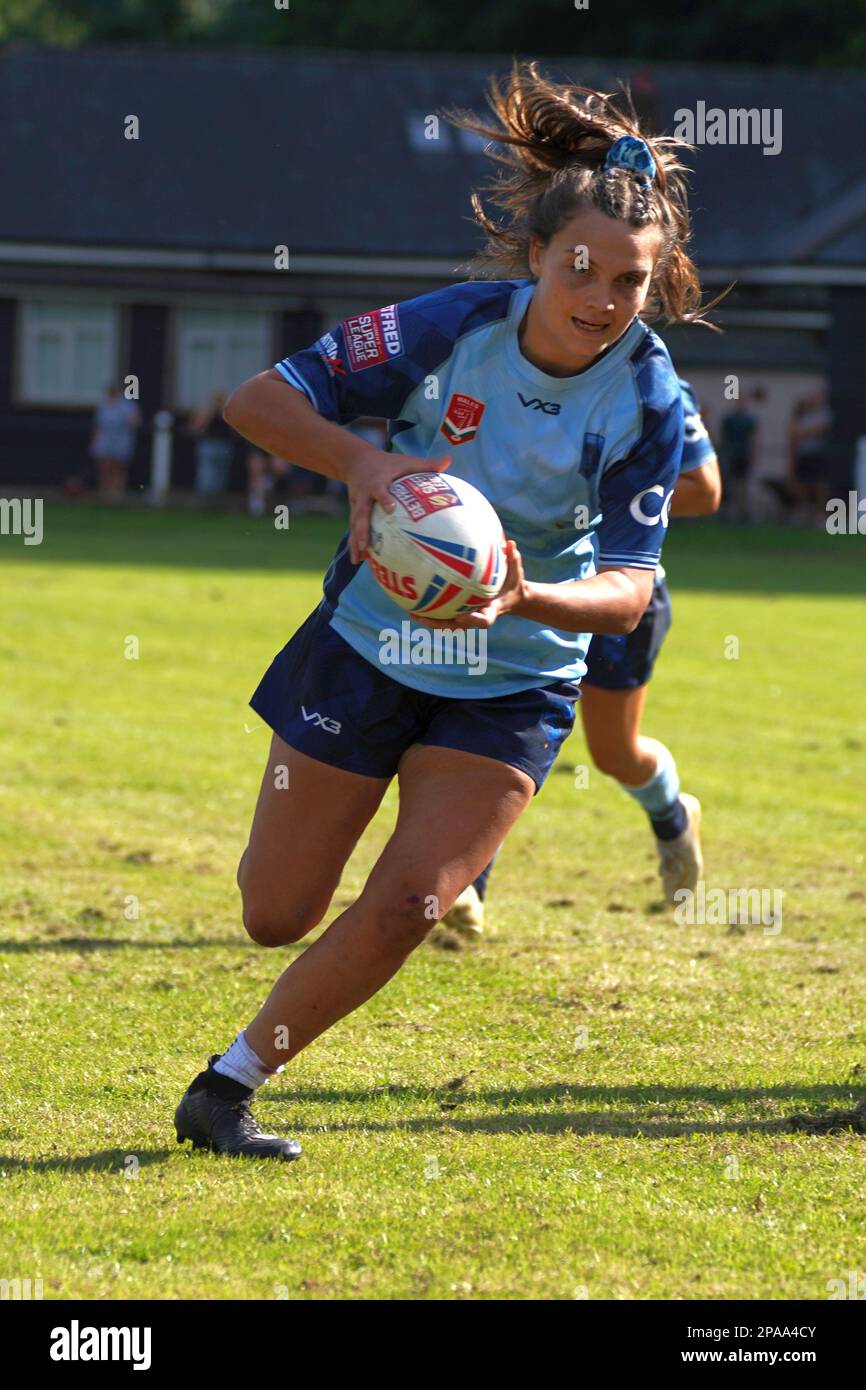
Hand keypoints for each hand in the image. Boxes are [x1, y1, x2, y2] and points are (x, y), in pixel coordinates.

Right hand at [343, 449, 450, 564]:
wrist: (356, 461)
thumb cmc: (387, 463)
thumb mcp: (405, 461)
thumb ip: (426, 464)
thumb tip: (449, 460)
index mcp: (376, 483)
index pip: (379, 491)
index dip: (384, 499)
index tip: (390, 509)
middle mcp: (363, 496)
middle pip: (360, 514)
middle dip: (362, 530)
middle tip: (365, 546)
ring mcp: (356, 505)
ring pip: (355, 525)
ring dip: (356, 542)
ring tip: (358, 560)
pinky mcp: (354, 512)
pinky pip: (354, 529)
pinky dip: (355, 544)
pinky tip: (359, 560)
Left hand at [415, 539, 526, 628]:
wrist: (510, 598)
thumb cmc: (513, 584)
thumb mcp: (517, 571)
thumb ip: (513, 559)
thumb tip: (510, 542)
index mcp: (492, 610)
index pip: (484, 620)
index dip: (473, 621)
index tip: (462, 617)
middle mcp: (477, 616)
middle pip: (457, 627)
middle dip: (439, 624)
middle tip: (422, 617)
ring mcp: (468, 617)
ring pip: (447, 623)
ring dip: (429, 620)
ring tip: (411, 612)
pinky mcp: (462, 613)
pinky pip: (444, 613)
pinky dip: (431, 609)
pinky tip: (414, 600)